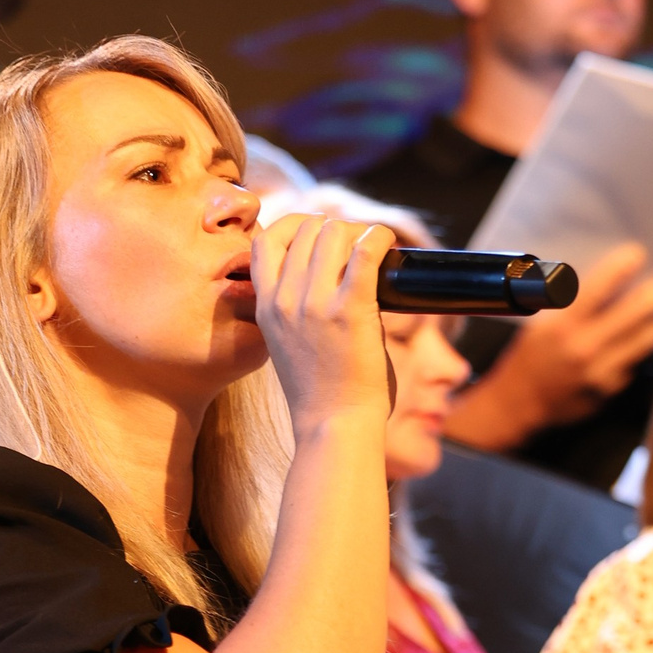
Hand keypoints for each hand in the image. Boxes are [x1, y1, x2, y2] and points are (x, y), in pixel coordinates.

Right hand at [250, 212, 394, 441]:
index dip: (294, 226)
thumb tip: (317, 276)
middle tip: (357, 246)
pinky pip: (365, 251)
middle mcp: (284, 300)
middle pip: (306, 229)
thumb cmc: (318, 392)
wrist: (333, 426)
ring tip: (373, 249)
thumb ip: (290, 309)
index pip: (264, 240)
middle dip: (335, 229)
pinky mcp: (350, 310)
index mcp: (265, 307)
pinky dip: (380, 238)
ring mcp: (315, 304)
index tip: (317, 234)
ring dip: (358, 233)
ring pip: (334, 232)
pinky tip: (388, 243)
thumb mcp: (284, 344)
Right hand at [447, 241, 652, 448]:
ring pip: (640, 343)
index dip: (619, 269)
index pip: (596, 290)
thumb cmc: (529, 357)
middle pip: (631, 316)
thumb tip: (602, 282)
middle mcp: (583, 348)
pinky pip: (630, 366)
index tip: (638, 253)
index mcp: (561, 326)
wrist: (519, 404)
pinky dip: (639, 353)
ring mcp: (599, 372)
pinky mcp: (609, 391)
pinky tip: (647, 342)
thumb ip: (567, 307)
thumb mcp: (539, 325)